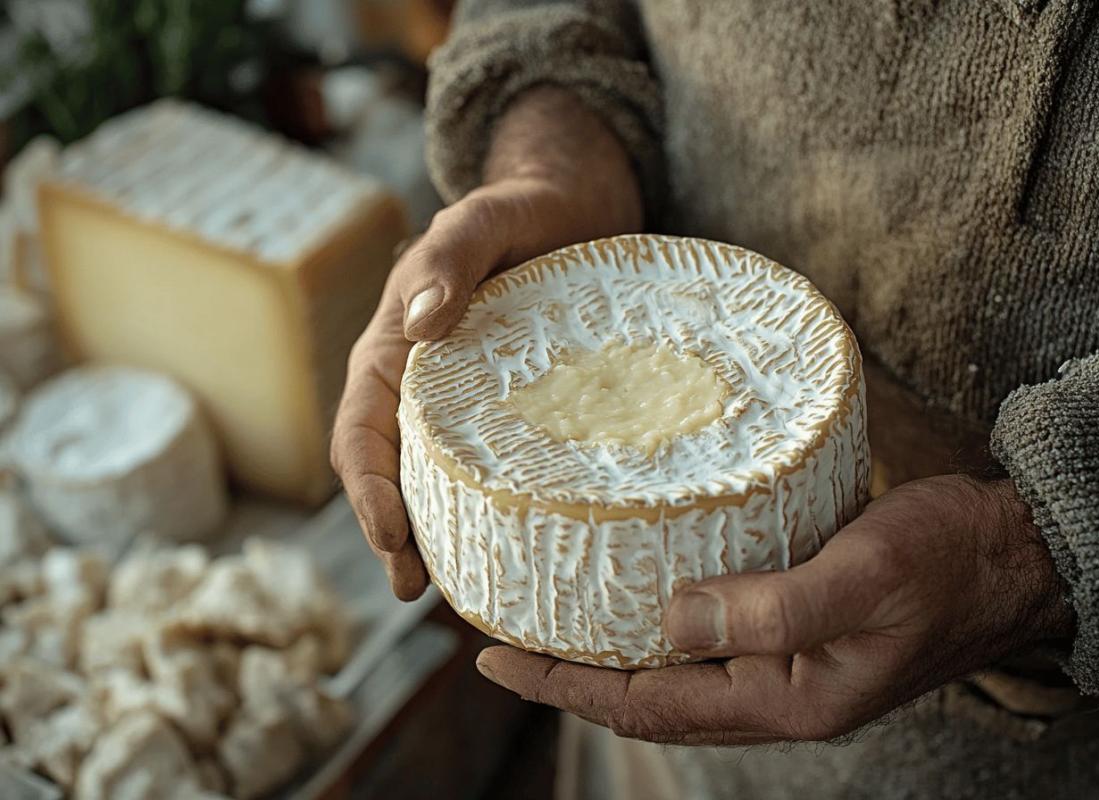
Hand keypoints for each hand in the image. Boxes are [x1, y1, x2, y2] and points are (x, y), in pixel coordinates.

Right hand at [332, 87, 642, 598]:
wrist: (571, 204)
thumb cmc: (525, 209)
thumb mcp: (486, 218)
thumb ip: (452, 257)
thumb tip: (420, 322)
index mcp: (396, 346)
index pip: (360, 428)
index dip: (368, 489)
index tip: (392, 538)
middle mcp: (417, 381)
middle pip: (385, 468)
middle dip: (390, 531)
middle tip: (416, 588)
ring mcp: (458, 398)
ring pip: (427, 476)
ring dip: (429, 531)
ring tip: (453, 587)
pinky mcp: (501, 408)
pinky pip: (480, 464)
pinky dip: (478, 506)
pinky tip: (506, 541)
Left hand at [474, 475, 1075, 743]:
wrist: (1022, 556)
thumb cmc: (952, 561)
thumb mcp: (865, 577)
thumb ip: (770, 608)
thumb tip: (668, 620)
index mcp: (789, 698)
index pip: (646, 703)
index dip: (565, 685)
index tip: (494, 657)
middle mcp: (782, 694)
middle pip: (650, 699)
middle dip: (572, 677)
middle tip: (504, 641)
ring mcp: (793, 669)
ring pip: (677, 677)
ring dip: (613, 655)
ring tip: (553, 625)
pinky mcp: (803, 632)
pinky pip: (713, 645)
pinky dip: (664, 631)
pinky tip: (642, 598)